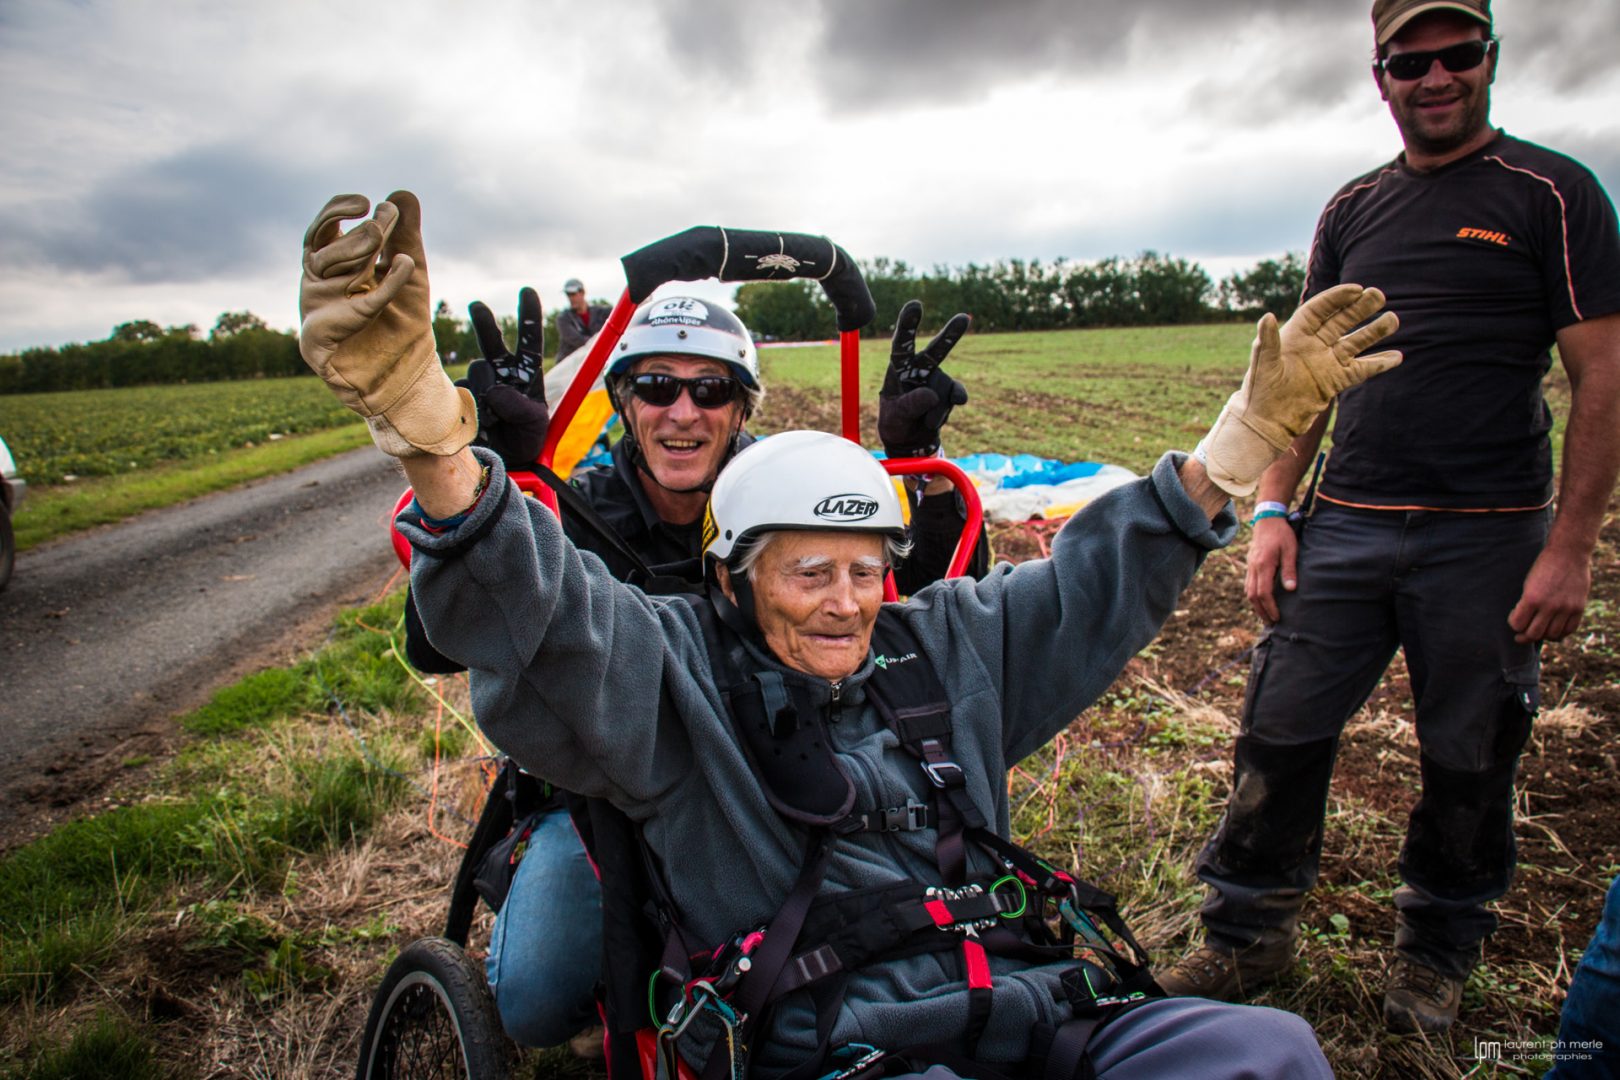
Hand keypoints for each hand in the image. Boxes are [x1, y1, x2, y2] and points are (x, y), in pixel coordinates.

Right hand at [298, 191, 473, 456]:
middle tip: (385, 219)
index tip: (365, 201)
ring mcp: (316, 310)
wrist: (405, 377)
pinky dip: (383, 286)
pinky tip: (406, 267)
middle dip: (358, 231)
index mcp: (331, 266)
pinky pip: (351, 306)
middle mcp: (317, 285)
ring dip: (359, 248)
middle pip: (325, 245)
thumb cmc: (403, 325)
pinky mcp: (319, 339)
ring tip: (388, 240)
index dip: (338, 210)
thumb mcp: (409, 273)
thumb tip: (401, 193)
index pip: (323, 228)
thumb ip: (405, 236)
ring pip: (326, 267)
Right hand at [459, 289, 549, 466]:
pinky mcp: (458, 396)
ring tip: (493, 421)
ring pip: (477, 373)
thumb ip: (522, 409)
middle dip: (485, 322)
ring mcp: (478, 382)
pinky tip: (476, 424)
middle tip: (478, 306)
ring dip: (485, 394)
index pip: (529, 342)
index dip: (528, 316)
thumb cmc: (524, 439)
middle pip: (492, 342)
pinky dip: (469, 408)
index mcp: (525, 373)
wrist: (499, 461)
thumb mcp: (535, 426)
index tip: (527, 292)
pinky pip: (461, 394)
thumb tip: (496, 390)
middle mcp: (500, 372)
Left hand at [878, 299, 969, 457]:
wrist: (911, 440)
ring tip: (924, 421)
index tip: (916, 304)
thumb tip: (932, 394)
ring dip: (935, 410)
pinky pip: (957, 394)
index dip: (908, 324)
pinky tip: (955, 405)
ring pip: (944, 388)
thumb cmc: (895, 423)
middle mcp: (920, 368)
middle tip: (964, 318)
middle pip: (937, 349)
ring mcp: (938, 378)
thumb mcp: (895, 416)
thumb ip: (910, 405)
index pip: (902, 344)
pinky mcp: (950, 391)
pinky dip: (952, 405)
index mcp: (899, 368)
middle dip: (951, 334)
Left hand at [1201, 284, 1400, 496]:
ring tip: (1394, 320)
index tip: (1357, 289)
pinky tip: (1397, 357)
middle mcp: (1313, 345)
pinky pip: (1361, 369)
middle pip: (1341, 321)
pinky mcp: (1335, 381)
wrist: (1268, 423)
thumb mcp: (1262, 365)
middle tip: (1379, 295)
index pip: (1319, 310)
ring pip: (1355, 342)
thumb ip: (1267, 341)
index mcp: (1295, 335)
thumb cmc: (1260, 392)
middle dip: (1360, 308)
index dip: (1336, 298)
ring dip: (1374, 332)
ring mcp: (1326, 362)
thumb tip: (1266, 316)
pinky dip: (1378, 364)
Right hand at [1245, 517, 1299, 622]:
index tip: (1277, 617)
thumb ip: (1289, 570)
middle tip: (1270, 622)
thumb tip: (1291, 589)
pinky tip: (1260, 600)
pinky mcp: (1250, 564)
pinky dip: (1253, 595)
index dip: (1270, 607)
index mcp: (1263, 565)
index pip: (1264, 593)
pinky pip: (1248, 584)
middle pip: (1253, 595)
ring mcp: (1250, 566)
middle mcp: (1253, 568)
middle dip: (1261, 611)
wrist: (1267, 519)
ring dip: (1256, 605)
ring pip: (1248, 591)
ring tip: (1265, 615)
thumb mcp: (1290, 550)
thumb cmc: (1282, 534)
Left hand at [1508, 544, 1591, 642]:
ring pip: (1552, 635)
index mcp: (1532, 598)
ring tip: (1538, 631)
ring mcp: (1566, 608)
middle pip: (1534, 634)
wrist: (1568, 554)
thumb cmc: (1543, 567)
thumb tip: (1522, 625)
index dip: (1514, 624)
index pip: (1517, 624)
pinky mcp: (1578, 608)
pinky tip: (1553, 630)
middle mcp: (1549, 605)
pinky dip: (1560, 634)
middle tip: (1521, 635)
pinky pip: (1569, 630)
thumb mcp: (1528, 584)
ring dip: (1543, 636)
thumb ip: (1527, 604)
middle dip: (1525, 636)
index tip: (1514, 618)